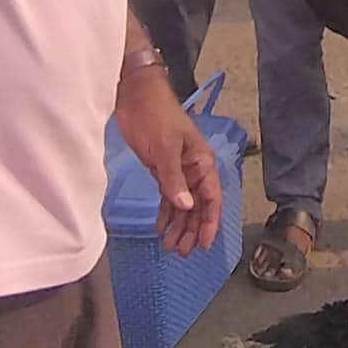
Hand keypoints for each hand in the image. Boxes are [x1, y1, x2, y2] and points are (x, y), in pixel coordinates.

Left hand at [114, 70, 222, 256]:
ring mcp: (178, 171)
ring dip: (178, 226)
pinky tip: (160, 228)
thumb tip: (186, 208)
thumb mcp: (165, 148)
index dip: (209, 223)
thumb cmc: (156, 116)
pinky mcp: (161, 170)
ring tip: (169, 247)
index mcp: (202, 163)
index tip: (203, 245)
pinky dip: (165, 213)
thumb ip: (174, 179)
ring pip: (183, 205)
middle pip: (198, 207)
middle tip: (181, 252)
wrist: (136, 95)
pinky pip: (168, 197)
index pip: (211, 199)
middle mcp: (194, 170)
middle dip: (191, 230)